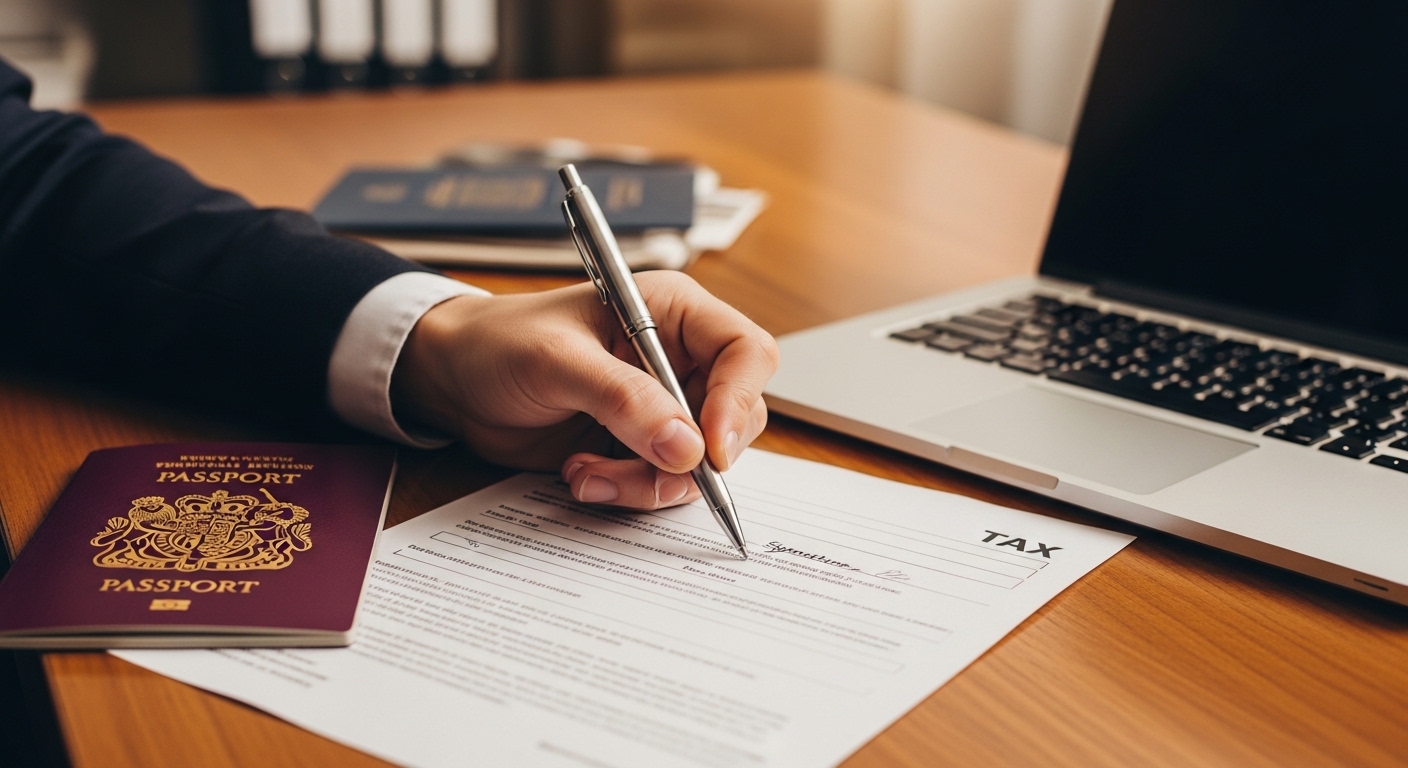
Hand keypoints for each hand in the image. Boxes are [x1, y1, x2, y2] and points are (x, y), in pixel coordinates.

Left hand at [390, 272, 778, 509]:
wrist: (456, 382)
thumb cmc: (500, 344)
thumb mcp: (557, 362)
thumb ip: (623, 399)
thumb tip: (687, 447)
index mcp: (673, 313)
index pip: (745, 352)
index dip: (739, 401)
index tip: (710, 449)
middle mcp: (679, 359)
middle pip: (736, 418)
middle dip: (691, 456)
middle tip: (640, 468)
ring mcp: (663, 407)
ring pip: (700, 462)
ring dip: (647, 481)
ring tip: (586, 472)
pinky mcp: (641, 446)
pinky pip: (664, 483)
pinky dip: (628, 491)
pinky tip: (581, 474)